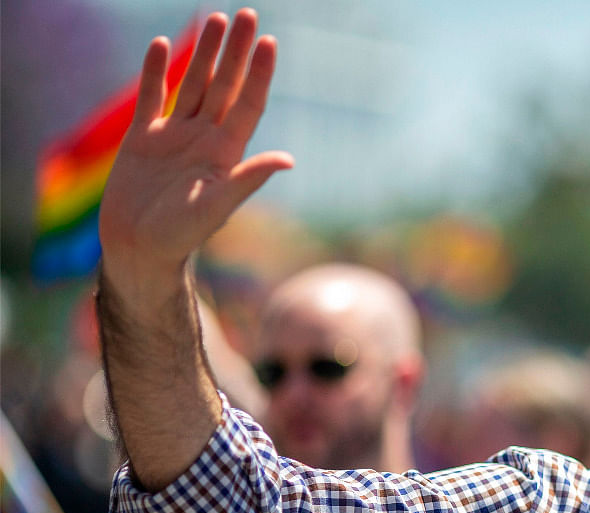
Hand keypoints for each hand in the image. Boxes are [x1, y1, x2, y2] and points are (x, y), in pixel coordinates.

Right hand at [99, 8, 292, 288]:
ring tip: (215, 19)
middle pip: (224, 86)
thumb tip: (288, 160)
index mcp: (225, 152)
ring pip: (193, 84)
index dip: (258, 74)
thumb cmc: (180, 236)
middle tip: (248, 15)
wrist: (139, 249)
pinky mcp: (143, 139)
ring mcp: (174, 136)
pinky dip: (155, 72)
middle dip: (236, 52)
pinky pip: (151, 97)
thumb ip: (247, 180)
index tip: (269, 43)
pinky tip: (160, 44)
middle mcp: (204, 138)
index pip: (247, 104)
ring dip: (203, 54)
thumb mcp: (216, 206)